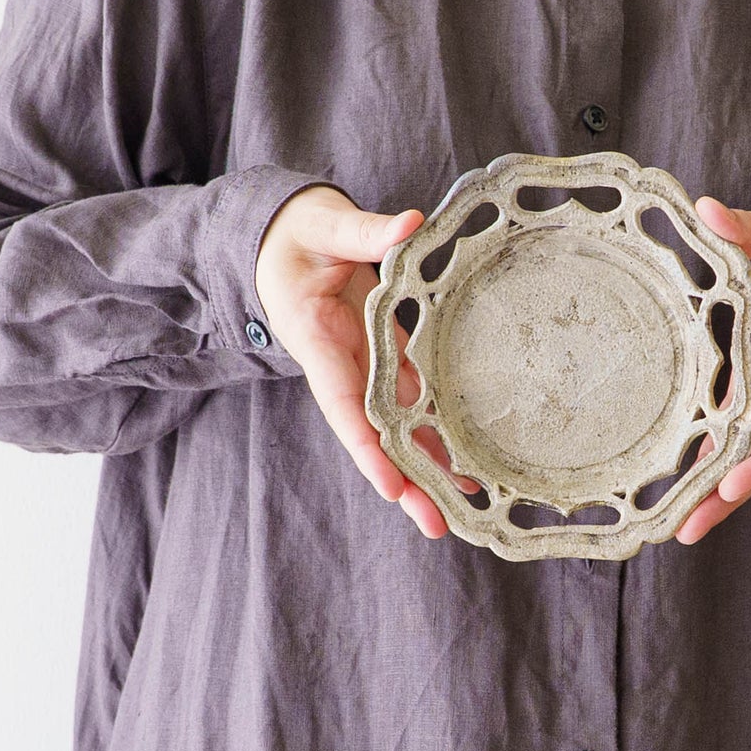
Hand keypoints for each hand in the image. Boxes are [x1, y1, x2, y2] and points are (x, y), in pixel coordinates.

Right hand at [254, 184, 480, 538]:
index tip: (392, 487)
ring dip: (427, 469)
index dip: (368, 449)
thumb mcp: (324, 224)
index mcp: (318, 341)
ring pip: (397, 428)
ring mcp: (367, 367)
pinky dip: (436, 435)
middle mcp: (344, 366)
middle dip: (406, 481)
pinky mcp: (387, 358)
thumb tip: (410, 226)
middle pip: (374, 436)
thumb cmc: (298, 231)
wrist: (283, 237)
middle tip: (439, 526)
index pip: (343, 405)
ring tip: (464, 508)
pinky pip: (413, 405)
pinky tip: (467, 465)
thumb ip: (364, 231)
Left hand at [673, 197, 750, 544]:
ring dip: (708, 493)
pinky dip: (700, 465)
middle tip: (684, 531)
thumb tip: (709, 209)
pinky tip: (667, 492)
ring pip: (737, 456)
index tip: (732, 482)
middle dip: (725, 497)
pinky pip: (722, 438)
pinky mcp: (744, 399)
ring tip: (671, 530)